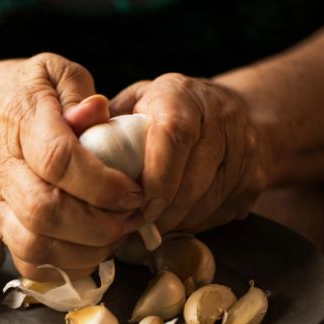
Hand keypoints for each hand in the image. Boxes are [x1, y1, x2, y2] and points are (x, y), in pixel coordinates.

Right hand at [0, 53, 144, 280]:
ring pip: (35, 244)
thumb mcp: (56, 74)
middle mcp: (2, 169)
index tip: (135, 191)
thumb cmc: (32, 94)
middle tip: (133, 217)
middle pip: (45, 211)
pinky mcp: (0, 227)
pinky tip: (93, 248)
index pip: (57, 160)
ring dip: (86, 249)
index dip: (101, 183)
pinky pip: (29, 262)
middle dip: (99, 224)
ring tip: (117, 234)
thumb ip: (80, 92)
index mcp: (20, 123)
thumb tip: (99, 112)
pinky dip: (66, 266)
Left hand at [111, 73, 271, 232]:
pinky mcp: (255, 176)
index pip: (174, 134)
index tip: (140, 205)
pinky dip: (195, 224)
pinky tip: (175, 222)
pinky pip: (222, 212)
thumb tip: (68, 137)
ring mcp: (244, 147)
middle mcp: (219, 115)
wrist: (232, 114)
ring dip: (176, 222)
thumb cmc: (162, 114)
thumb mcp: (133, 105)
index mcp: (180, 94)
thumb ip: (102, 123)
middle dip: (162, 211)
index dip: (157, 175)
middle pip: (193, 177)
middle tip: (136, 228)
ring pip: (209, 201)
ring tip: (151, 229)